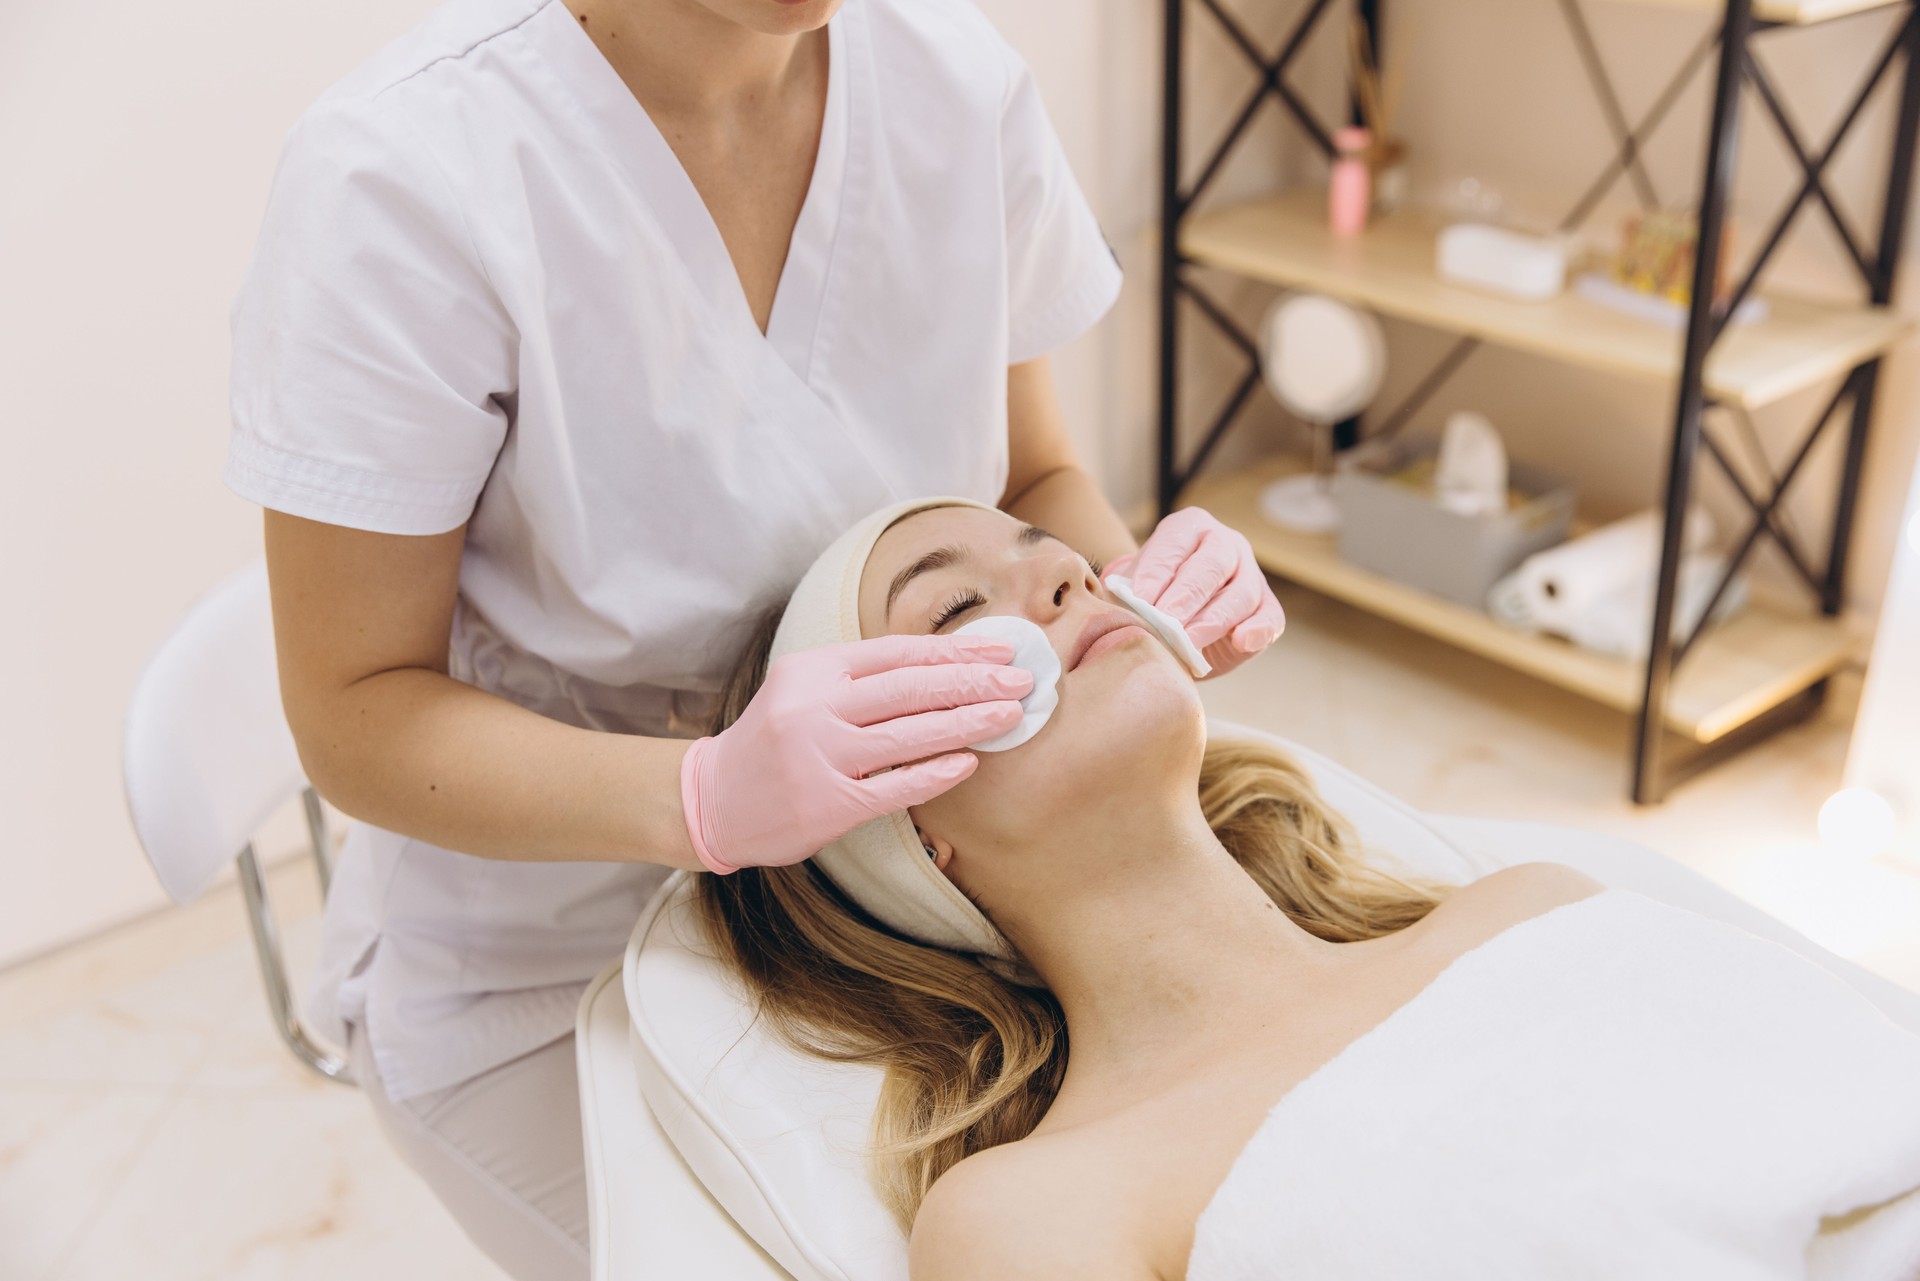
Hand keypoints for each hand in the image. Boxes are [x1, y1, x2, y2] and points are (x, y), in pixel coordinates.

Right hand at [679, 634, 1031, 873]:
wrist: (711, 800)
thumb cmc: (774, 741)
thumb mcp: (805, 689)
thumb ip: (862, 678)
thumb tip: (946, 667)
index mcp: (813, 670)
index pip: (897, 652)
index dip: (955, 650)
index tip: (1002, 650)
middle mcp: (814, 708)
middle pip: (909, 688)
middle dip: (973, 681)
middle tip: (1022, 681)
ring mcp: (819, 757)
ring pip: (907, 735)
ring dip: (966, 722)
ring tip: (1008, 716)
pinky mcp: (825, 805)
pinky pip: (892, 787)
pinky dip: (933, 773)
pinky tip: (967, 762)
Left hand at [1104, 507, 1283, 678]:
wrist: (1172, 625)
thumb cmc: (1148, 599)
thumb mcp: (1130, 587)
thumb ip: (1125, 590)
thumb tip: (1121, 600)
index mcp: (1189, 528)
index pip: (1175, 544)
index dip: (1157, 572)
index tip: (1139, 600)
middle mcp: (1225, 544)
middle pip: (1212, 565)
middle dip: (1186, 596)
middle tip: (1165, 621)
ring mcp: (1250, 575)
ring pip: (1241, 594)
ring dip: (1213, 620)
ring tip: (1188, 643)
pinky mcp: (1266, 609)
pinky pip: (1270, 618)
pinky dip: (1258, 630)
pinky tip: (1241, 641)